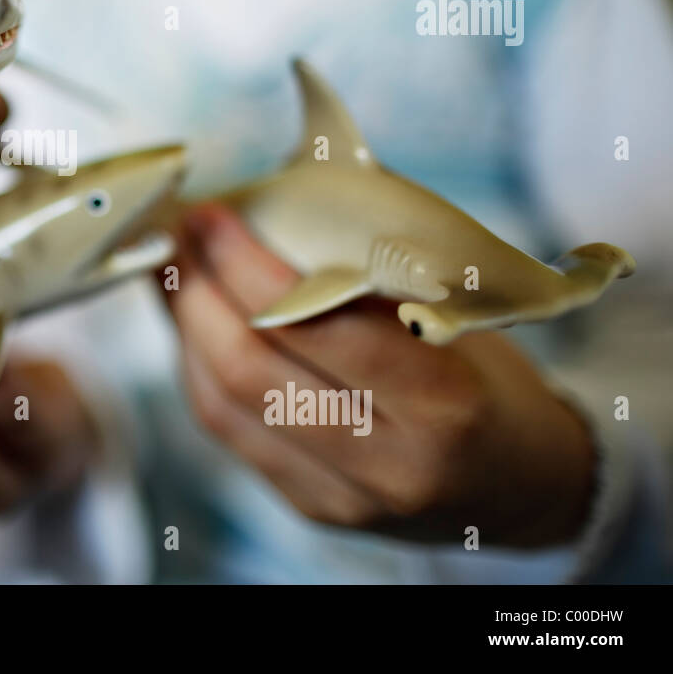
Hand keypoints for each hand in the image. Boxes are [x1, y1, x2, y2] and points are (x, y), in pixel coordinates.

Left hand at [165, 205, 595, 546]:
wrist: (523, 487)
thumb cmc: (490, 379)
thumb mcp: (459, 315)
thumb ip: (374, 269)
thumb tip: (282, 190)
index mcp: (444, 402)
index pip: (319, 328)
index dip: (248, 268)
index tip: (213, 216)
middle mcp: (389, 462)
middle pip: (253, 371)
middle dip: (198, 292)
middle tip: (179, 234)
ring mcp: (344, 496)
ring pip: (225, 405)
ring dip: (185, 328)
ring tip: (173, 269)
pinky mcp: (311, 506)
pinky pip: (229, 430)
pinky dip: (199, 368)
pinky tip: (193, 322)